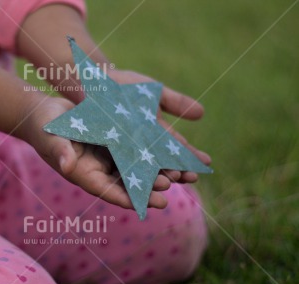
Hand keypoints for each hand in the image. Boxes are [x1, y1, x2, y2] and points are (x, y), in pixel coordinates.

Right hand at [19, 97, 170, 209]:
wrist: (44, 112)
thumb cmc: (43, 127)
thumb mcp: (50, 138)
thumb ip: (60, 152)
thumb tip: (67, 168)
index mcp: (83, 173)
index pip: (107, 190)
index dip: (126, 198)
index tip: (144, 206)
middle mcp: (98, 169)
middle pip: (125, 183)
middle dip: (146, 188)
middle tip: (167, 189)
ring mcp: (105, 156)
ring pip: (133, 168)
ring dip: (152, 172)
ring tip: (175, 175)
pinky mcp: (112, 142)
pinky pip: (132, 149)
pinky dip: (147, 153)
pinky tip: (165, 151)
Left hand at [107, 69, 211, 183]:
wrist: (93, 82)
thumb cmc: (123, 85)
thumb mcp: (153, 91)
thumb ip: (175, 101)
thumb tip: (202, 113)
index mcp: (155, 133)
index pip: (176, 148)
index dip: (190, 156)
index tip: (206, 162)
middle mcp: (141, 145)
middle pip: (162, 162)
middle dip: (177, 170)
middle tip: (191, 177)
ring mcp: (125, 149)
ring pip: (144, 167)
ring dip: (157, 175)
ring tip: (170, 181)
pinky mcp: (107, 152)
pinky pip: (120, 165)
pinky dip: (132, 173)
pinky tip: (141, 184)